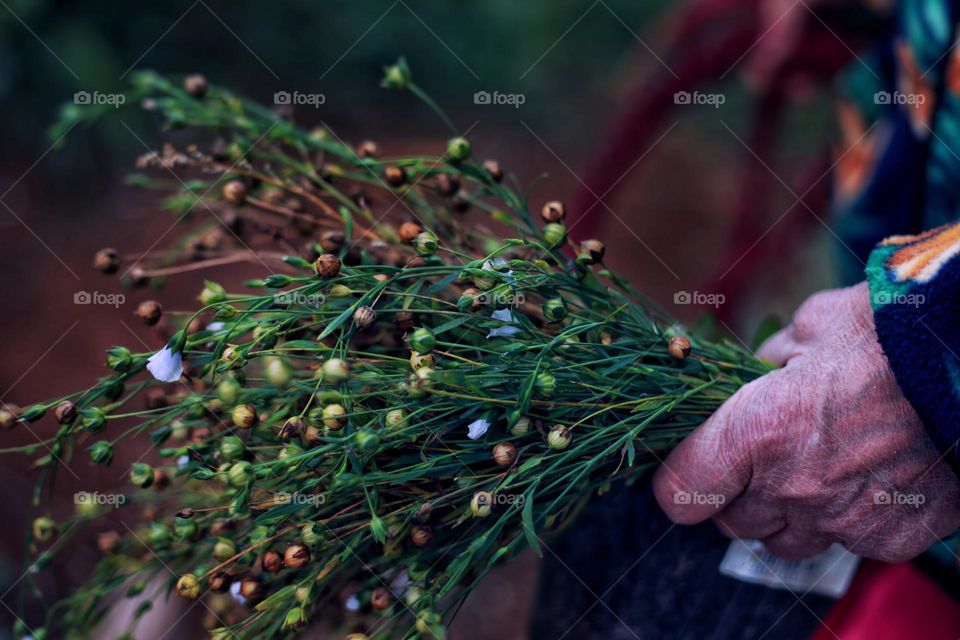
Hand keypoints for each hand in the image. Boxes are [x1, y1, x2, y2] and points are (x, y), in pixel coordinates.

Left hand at [653, 282, 959, 560]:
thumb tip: (754, 374)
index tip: (688, 470)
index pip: (682, 493)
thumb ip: (767, 361)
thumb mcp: (811, 327)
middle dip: (737, 494)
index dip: (679, 482)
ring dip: (787, 515)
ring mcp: (844, 520)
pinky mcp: (890, 540)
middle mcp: (795, 487)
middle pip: (732, 523)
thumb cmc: (892, 333)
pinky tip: (866, 481)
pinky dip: (846, 520)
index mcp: (760, 432)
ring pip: (786, 542)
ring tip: (815, 471)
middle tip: (760, 460)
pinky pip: (845, 545)